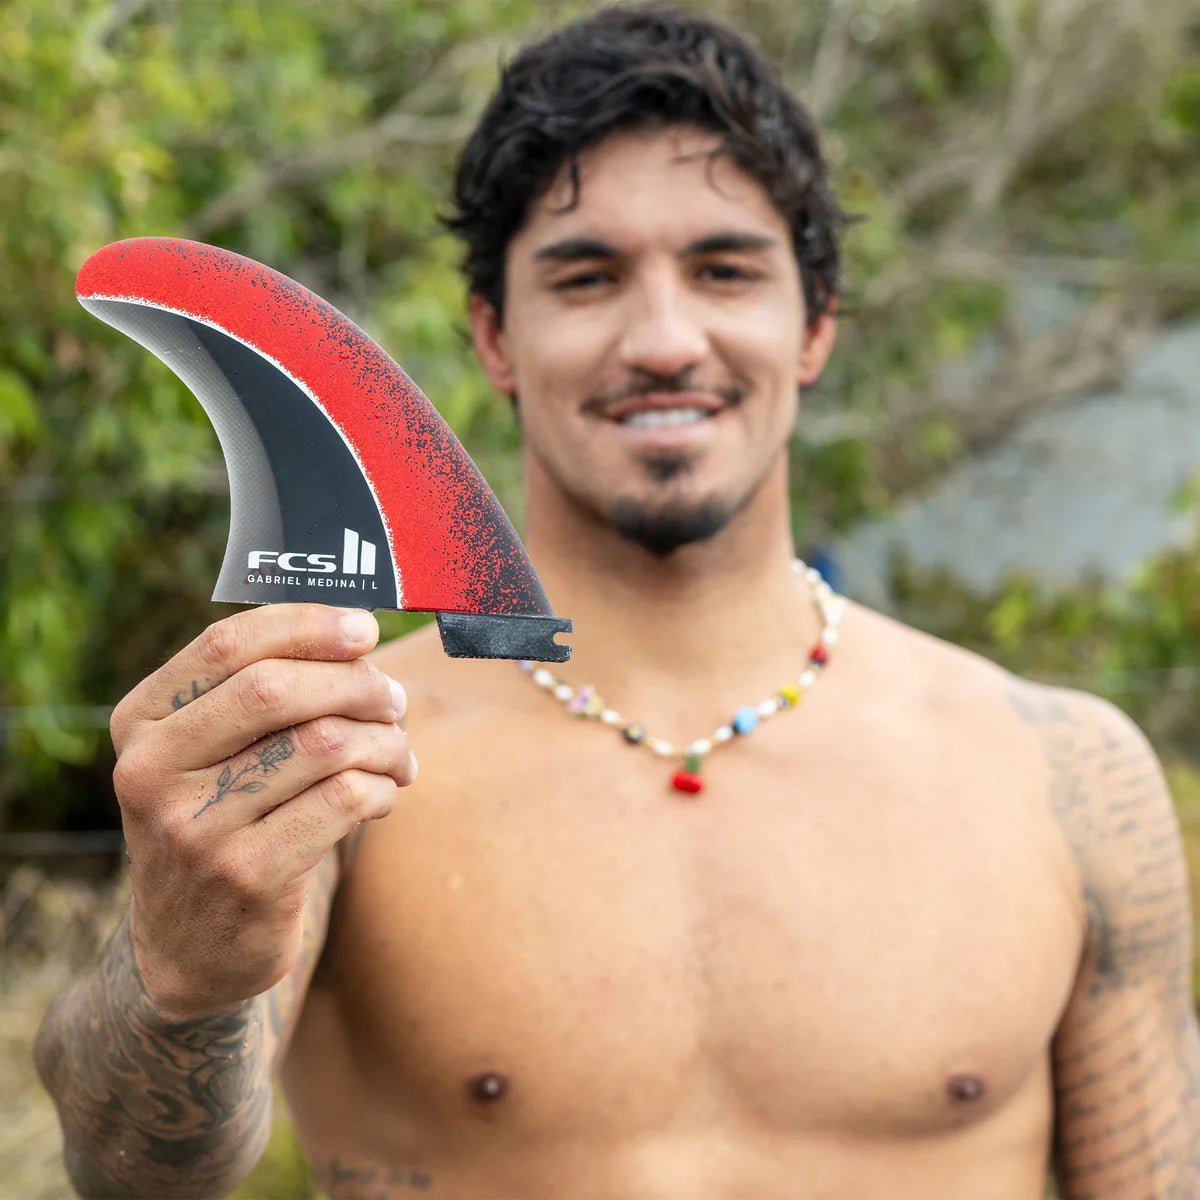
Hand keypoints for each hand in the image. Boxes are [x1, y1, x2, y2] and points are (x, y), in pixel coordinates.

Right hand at [109, 604, 414, 1020]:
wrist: (190, 948)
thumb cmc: (224, 821)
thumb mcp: (210, 755)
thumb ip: (262, 693)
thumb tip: (358, 640)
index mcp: (142, 723)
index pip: (228, 645)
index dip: (308, 626)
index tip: (366, 628)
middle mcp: (152, 771)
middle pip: (276, 690)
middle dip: (356, 685)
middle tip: (394, 701)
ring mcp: (195, 829)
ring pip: (323, 744)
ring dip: (383, 741)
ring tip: (398, 754)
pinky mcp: (247, 876)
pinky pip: (343, 800)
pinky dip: (382, 787)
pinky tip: (383, 795)